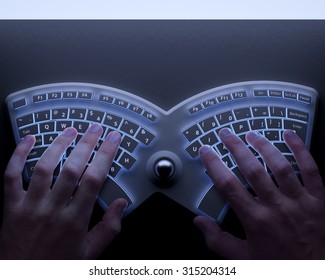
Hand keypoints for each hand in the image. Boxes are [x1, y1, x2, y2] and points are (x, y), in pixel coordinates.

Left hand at [0, 124, 126, 258]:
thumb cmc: (57, 267)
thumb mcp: (90, 253)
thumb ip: (109, 228)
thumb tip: (121, 204)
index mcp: (75, 220)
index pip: (94, 179)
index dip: (105, 155)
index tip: (113, 140)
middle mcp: (53, 209)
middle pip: (72, 168)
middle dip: (87, 144)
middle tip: (95, 129)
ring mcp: (30, 206)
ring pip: (44, 167)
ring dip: (58, 144)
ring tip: (70, 130)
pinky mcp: (11, 206)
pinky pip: (12, 175)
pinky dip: (19, 155)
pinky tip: (29, 140)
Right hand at [194, 128, 324, 258]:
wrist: (315, 276)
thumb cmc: (280, 267)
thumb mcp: (243, 259)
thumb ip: (218, 240)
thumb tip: (199, 223)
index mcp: (256, 220)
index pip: (228, 185)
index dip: (214, 164)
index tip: (207, 151)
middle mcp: (277, 207)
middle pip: (252, 169)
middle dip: (235, 147)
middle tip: (226, 134)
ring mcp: (299, 201)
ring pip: (280, 165)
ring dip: (264, 146)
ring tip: (252, 134)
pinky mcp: (318, 199)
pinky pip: (311, 169)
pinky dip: (301, 150)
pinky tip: (290, 136)